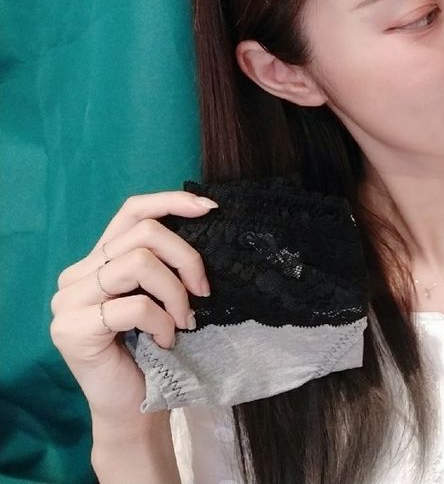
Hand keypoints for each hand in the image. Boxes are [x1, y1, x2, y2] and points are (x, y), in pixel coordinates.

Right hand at [49, 192, 214, 430]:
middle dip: (186, 258)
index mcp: (99, 260)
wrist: (135, 408)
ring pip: (138, 263)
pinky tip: (165, 341)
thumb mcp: (163, 295)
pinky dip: (161, 322)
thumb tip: (205, 220)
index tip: (209, 209)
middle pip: (143, 234)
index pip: (132, 211)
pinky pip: (133, 306)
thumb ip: (165, 262)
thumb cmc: (155, 350)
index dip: (171, 202)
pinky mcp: (72, 329)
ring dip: (175, 293)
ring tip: (185, 320)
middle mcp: (77, 275)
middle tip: (204, 292)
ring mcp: (68, 302)